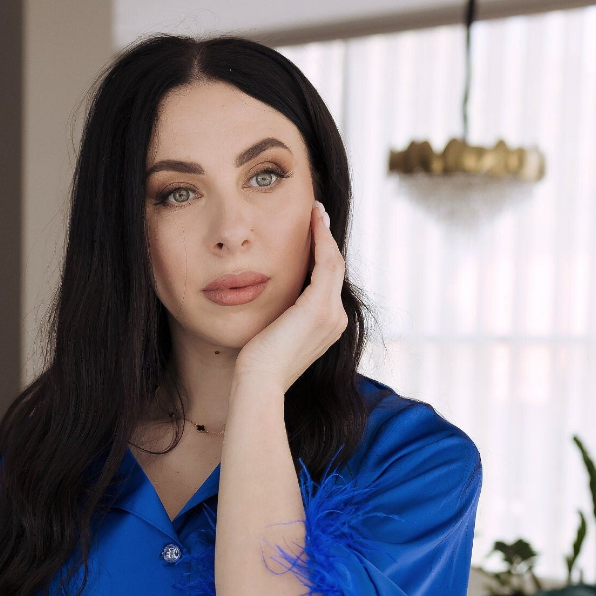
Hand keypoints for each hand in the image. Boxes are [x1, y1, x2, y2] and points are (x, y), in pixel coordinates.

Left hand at [231, 202, 347, 393]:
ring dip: (325, 234)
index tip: (314, 232)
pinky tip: (311, 222)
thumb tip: (275, 301)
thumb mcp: (276, 334)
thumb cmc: (258, 364)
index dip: (324, 255)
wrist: (259, 382)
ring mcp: (331, 314)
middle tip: (316, 214)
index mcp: (328, 327)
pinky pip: (325, 262)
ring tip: (314, 213)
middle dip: (327, 240)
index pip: (329, 283)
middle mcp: (337, 320)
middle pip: (336, 269)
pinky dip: (320, 239)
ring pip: (334, 262)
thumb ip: (284, 316)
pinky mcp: (318, 307)